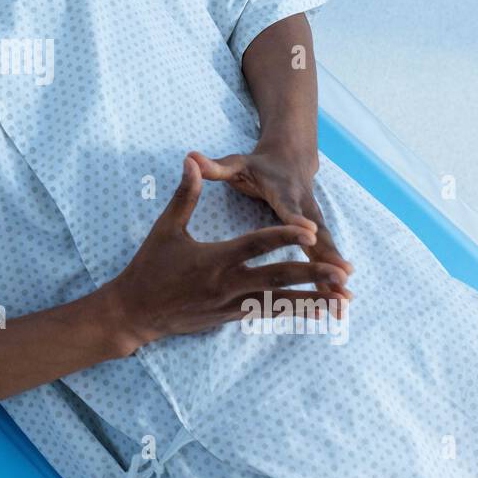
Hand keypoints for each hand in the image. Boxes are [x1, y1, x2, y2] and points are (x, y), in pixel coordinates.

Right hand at [102, 157, 350, 353]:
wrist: (135, 312)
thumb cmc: (150, 267)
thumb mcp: (166, 228)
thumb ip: (185, 195)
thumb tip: (191, 160)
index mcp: (215, 259)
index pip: (256, 245)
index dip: (284, 236)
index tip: (309, 232)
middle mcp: (228, 285)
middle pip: (277, 278)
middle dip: (312, 274)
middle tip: (341, 272)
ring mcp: (232, 305)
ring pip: (279, 303)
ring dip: (311, 301)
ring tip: (340, 300)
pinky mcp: (232, 317)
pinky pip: (269, 314)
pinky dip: (293, 312)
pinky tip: (314, 312)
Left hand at [187, 146, 351, 295]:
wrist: (291, 159)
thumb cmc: (258, 166)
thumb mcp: (237, 164)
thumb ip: (215, 166)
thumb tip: (190, 157)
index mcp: (283, 193)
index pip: (289, 207)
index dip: (296, 220)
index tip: (309, 232)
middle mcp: (303, 209)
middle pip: (318, 234)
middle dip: (329, 256)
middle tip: (341, 277)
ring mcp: (313, 224)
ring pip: (326, 252)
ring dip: (335, 276)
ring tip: (345, 303)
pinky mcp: (315, 238)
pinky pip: (324, 262)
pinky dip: (331, 283)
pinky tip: (338, 309)